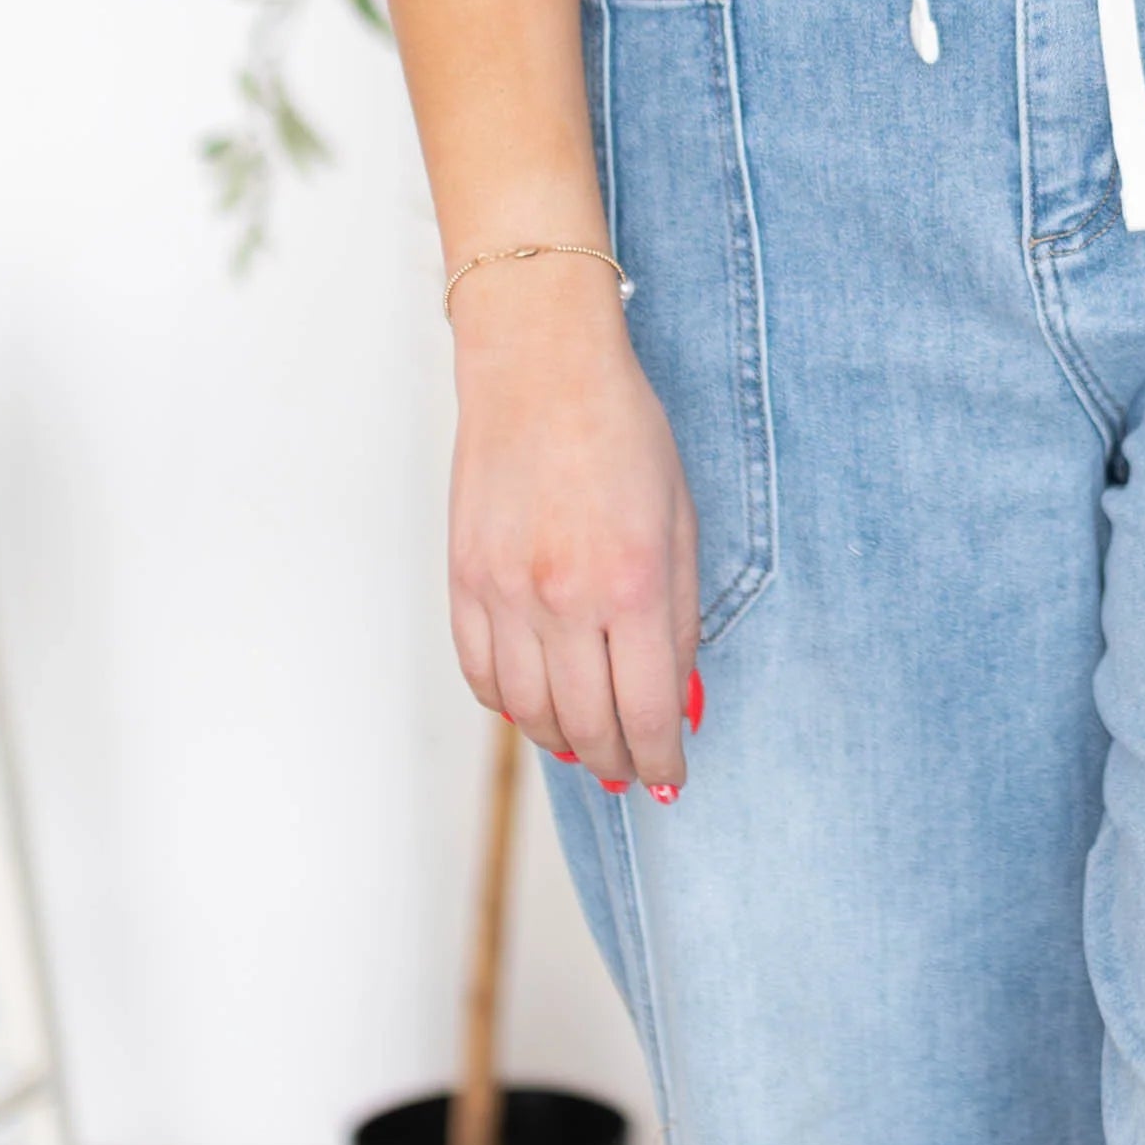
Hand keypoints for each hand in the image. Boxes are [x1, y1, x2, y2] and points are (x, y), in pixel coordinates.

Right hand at [445, 267, 701, 794]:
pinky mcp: (463, 580)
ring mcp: (504, 592)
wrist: (540, 368)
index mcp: (632, 584)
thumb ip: (680, 620)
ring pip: (529, 713)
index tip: (670, 776)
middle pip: (586, 727)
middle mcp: (564, 598)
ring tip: (588, 746)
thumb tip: (674, 701)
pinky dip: (509, 705)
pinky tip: (534, 705)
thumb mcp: (680, 523)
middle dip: (616, 764)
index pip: (645, 713)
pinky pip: (481, 675)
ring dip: (564, 743)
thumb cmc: (623, 433)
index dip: (661, 760)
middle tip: (634, 773)